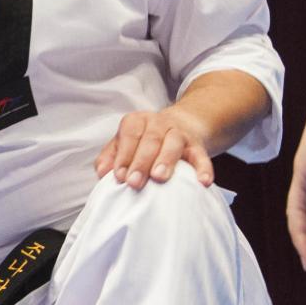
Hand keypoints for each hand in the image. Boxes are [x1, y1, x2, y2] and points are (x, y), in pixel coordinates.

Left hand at [93, 106, 217, 189]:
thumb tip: (102, 172)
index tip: (119, 176)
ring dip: (166, 160)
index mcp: (137, 121)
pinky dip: (203, 168)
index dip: (124, 155)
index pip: (129, 135)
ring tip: (160, 177)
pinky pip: (201, 156)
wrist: (182, 125)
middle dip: (141, 162)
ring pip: (174, 143)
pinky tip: (203, 182)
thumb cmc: (146, 140)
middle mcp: (159, 123)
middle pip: (150, 139)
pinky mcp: (197, 145)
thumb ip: (111, 156)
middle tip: (135, 182)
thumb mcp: (126, 143)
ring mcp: (179, 133)